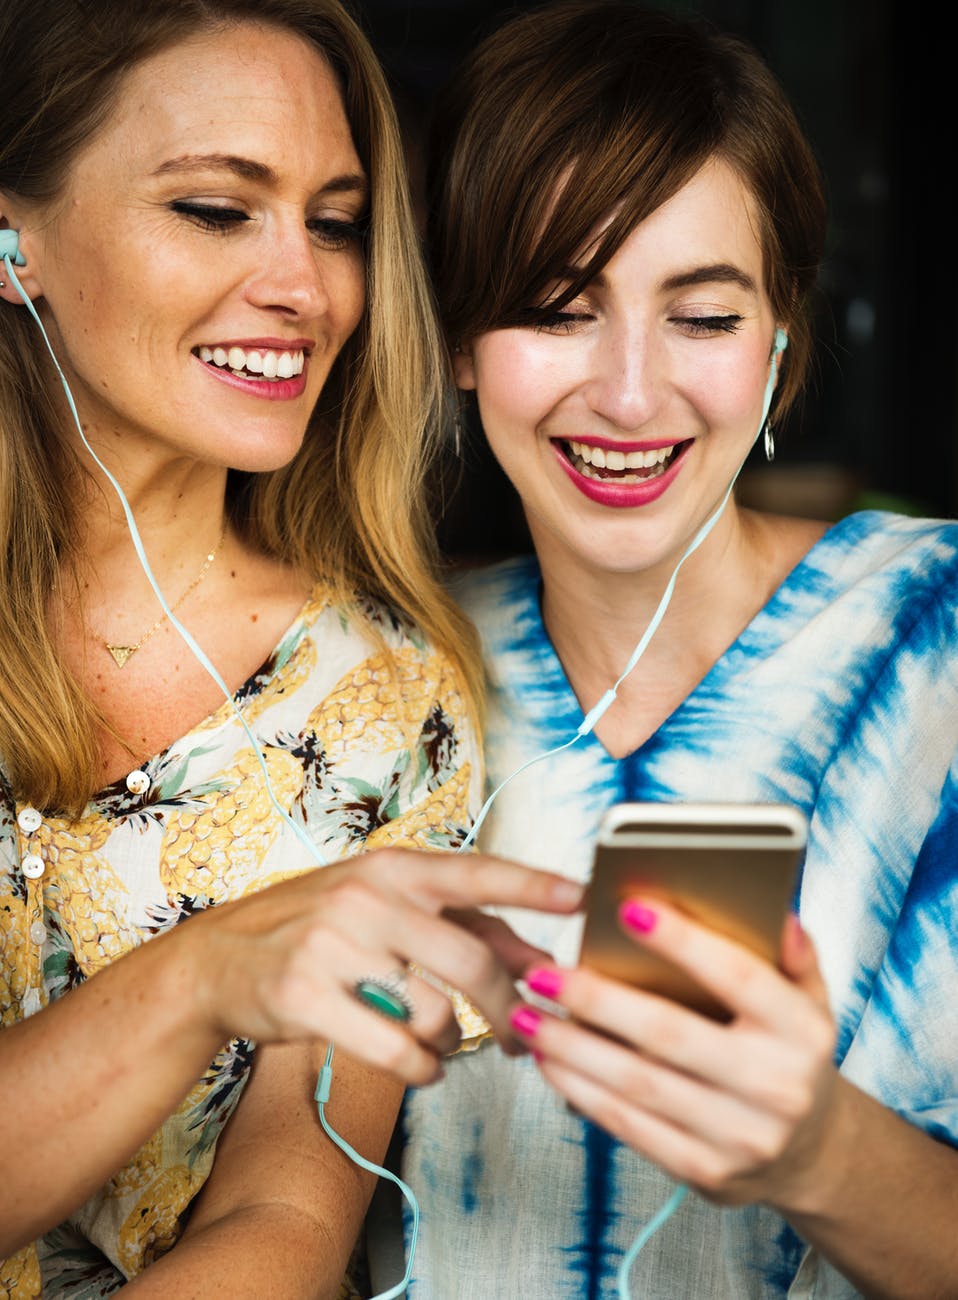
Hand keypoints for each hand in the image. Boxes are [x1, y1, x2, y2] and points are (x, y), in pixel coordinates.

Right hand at [183, 848, 581, 1084]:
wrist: (218, 960)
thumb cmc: (320, 928)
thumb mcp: (387, 909)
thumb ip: (464, 926)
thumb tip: (540, 963)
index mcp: (393, 867)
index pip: (475, 872)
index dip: (533, 884)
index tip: (582, 895)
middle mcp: (366, 897)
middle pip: (469, 958)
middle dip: (507, 1004)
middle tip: (522, 1033)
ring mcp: (332, 945)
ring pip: (434, 1011)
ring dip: (455, 1043)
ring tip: (443, 1046)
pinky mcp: (305, 997)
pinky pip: (395, 1050)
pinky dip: (422, 1070)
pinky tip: (420, 1066)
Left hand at [510, 900, 837, 1209]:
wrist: (812, 1152)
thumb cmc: (790, 1052)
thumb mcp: (810, 998)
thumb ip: (793, 953)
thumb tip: (775, 912)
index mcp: (803, 1031)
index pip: (739, 977)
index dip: (683, 942)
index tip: (627, 907)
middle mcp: (778, 1086)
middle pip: (670, 1034)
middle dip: (597, 1001)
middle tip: (544, 972)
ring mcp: (741, 1136)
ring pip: (639, 1084)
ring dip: (573, 1048)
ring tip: (529, 1014)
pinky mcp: (707, 1171)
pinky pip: (631, 1127)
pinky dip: (582, 1091)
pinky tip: (549, 1060)